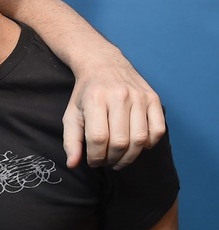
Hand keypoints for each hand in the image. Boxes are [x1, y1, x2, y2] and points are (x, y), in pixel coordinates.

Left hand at [63, 55, 165, 169]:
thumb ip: (71, 140)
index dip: (96, 157)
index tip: (93, 161)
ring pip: (140, 139)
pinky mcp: (153, 98)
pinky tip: (137, 145)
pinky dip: (149, 144)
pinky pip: (158, 130)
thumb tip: (72, 165)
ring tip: (119, 158)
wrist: (103, 64)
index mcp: (95, 99)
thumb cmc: (86, 94)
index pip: (98, 138)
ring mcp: (139, 96)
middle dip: (112, 159)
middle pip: (120, 141)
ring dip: (130, 156)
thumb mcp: (71, 114)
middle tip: (106, 161)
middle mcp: (119, 96)